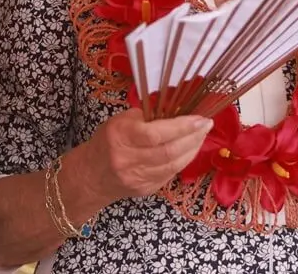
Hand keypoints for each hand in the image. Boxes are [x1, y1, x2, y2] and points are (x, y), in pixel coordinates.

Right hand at [76, 109, 211, 202]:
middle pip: (169, 151)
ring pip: (174, 164)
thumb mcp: (119, 121)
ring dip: (193, 149)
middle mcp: (129, 159)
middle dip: (193, 137)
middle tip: (206, 124)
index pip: (156, 133)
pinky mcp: (146, 189)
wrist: (90, 176)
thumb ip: (145, 116)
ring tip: (201, 135)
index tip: (200, 118)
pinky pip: (171, 173)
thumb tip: (174, 108)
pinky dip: (184, 160)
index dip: (182, 126)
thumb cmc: (107, 142)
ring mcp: (138, 177)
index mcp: (121, 136)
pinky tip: (190, 149)